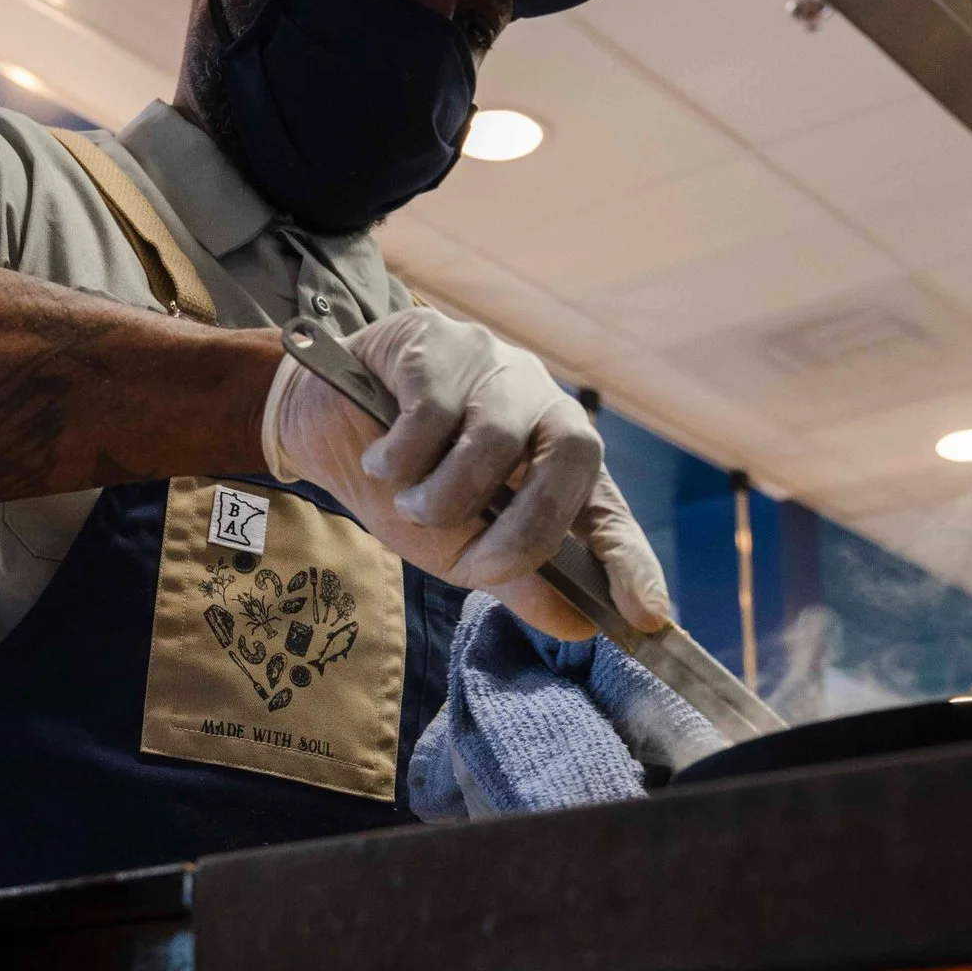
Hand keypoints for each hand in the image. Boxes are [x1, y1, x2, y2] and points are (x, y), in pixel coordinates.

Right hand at [264, 308, 671, 639]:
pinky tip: (379, 459)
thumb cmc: (405, 488)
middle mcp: (541, 405)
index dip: (633, 562)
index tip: (647, 616)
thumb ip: (516, 579)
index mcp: (556, 463)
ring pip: (495, 440)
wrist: (324, 427)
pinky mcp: (440, 343)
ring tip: (407, 505)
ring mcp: (494, 367)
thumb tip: (575, 627)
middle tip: (476, 566)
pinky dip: (399, 457)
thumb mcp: (458, 549)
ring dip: (443, 497)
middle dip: (528, 527)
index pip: (609, 511)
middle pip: (573, 456)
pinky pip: (432, 413)